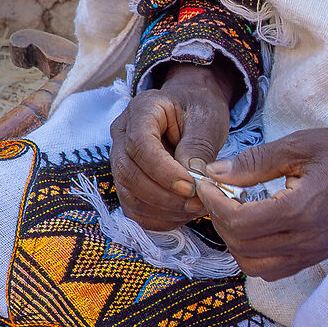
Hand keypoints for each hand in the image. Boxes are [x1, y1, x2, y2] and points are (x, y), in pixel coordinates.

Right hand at [109, 64, 235, 231]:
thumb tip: (192, 178)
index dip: (163, 171)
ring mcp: (120, 160)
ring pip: (129, 195)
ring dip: (163, 210)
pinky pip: (134, 209)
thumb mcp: (206, 119)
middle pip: (129, 173)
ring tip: (195, 208)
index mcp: (141, 111)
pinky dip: (158, 219)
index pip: (139, 145)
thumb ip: (198, 146)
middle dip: (164, 195)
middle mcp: (122, 135)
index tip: (191, 186)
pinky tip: (183, 214)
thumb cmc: (198, 108)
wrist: (190, 107)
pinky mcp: (128, 182)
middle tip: (198, 202)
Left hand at [191, 122, 327, 279]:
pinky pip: (274, 269)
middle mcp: (308, 239)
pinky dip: (255, 253)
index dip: (215, 204)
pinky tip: (255, 225)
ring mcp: (314, 252)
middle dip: (220, 221)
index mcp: (303, 210)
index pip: (240, 222)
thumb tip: (216, 173)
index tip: (207, 183)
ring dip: (235, 242)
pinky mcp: (317, 256)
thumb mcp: (300, 145)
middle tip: (218, 194)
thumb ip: (255, 162)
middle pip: (242, 247)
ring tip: (235, 210)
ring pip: (255, 266)